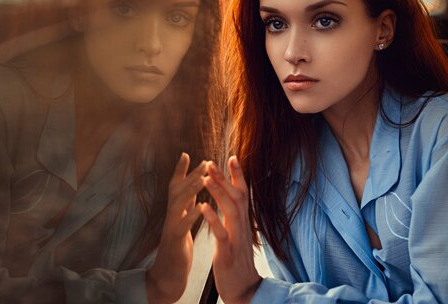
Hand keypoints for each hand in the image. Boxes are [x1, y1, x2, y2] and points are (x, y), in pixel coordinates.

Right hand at [147, 153, 206, 303]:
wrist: (168, 274)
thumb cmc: (177, 245)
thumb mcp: (181, 220)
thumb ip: (184, 203)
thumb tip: (189, 185)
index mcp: (176, 211)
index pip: (176, 186)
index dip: (181, 170)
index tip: (187, 153)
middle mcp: (171, 215)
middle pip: (178, 190)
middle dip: (191, 175)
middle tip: (205, 162)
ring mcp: (171, 227)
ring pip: (178, 204)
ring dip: (190, 190)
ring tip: (202, 178)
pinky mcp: (175, 241)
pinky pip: (183, 226)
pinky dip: (192, 216)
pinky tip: (202, 207)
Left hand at [201, 157, 261, 303]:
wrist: (244, 289)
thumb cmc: (238, 260)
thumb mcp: (239, 234)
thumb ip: (237, 217)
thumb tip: (235, 200)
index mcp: (243, 221)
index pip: (242, 193)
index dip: (237, 175)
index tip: (231, 157)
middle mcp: (242, 226)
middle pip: (237, 196)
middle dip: (225, 178)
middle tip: (212, 161)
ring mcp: (236, 238)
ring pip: (230, 209)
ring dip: (218, 192)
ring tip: (206, 177)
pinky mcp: (228, 251)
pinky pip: (221, 232)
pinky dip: (212, 218)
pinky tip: (203, 206)